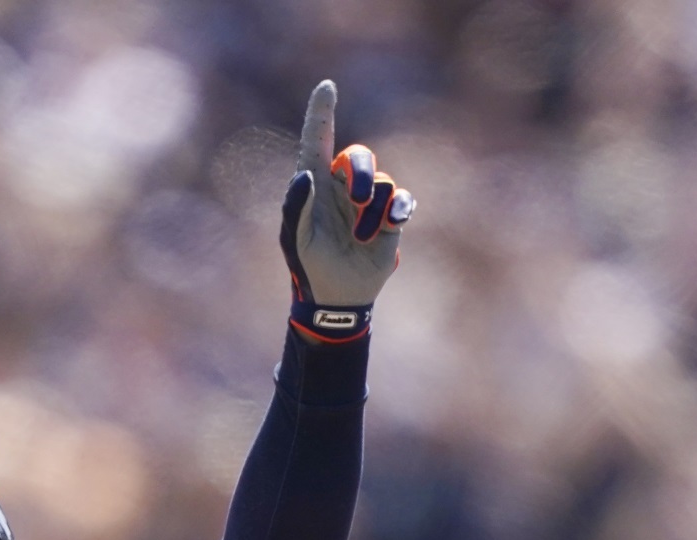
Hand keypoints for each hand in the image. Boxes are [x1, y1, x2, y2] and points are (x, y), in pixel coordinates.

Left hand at [279, 80, 414, 342]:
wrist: (337, 297)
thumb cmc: (309, 265)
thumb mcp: (295, 238)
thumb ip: (296, 206)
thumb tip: (307, 175)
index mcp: (314, 185)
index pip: (316, 140)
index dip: (321, 113)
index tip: (326, 86)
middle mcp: (341, 186)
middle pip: (357, 155)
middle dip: (360, 172)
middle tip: (355, 199)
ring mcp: (367, 202)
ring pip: (381, 182)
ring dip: (373, 211)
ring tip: (360, 238)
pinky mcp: (390, 218)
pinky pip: (402, 200)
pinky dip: (397, 210)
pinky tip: (390, 225)